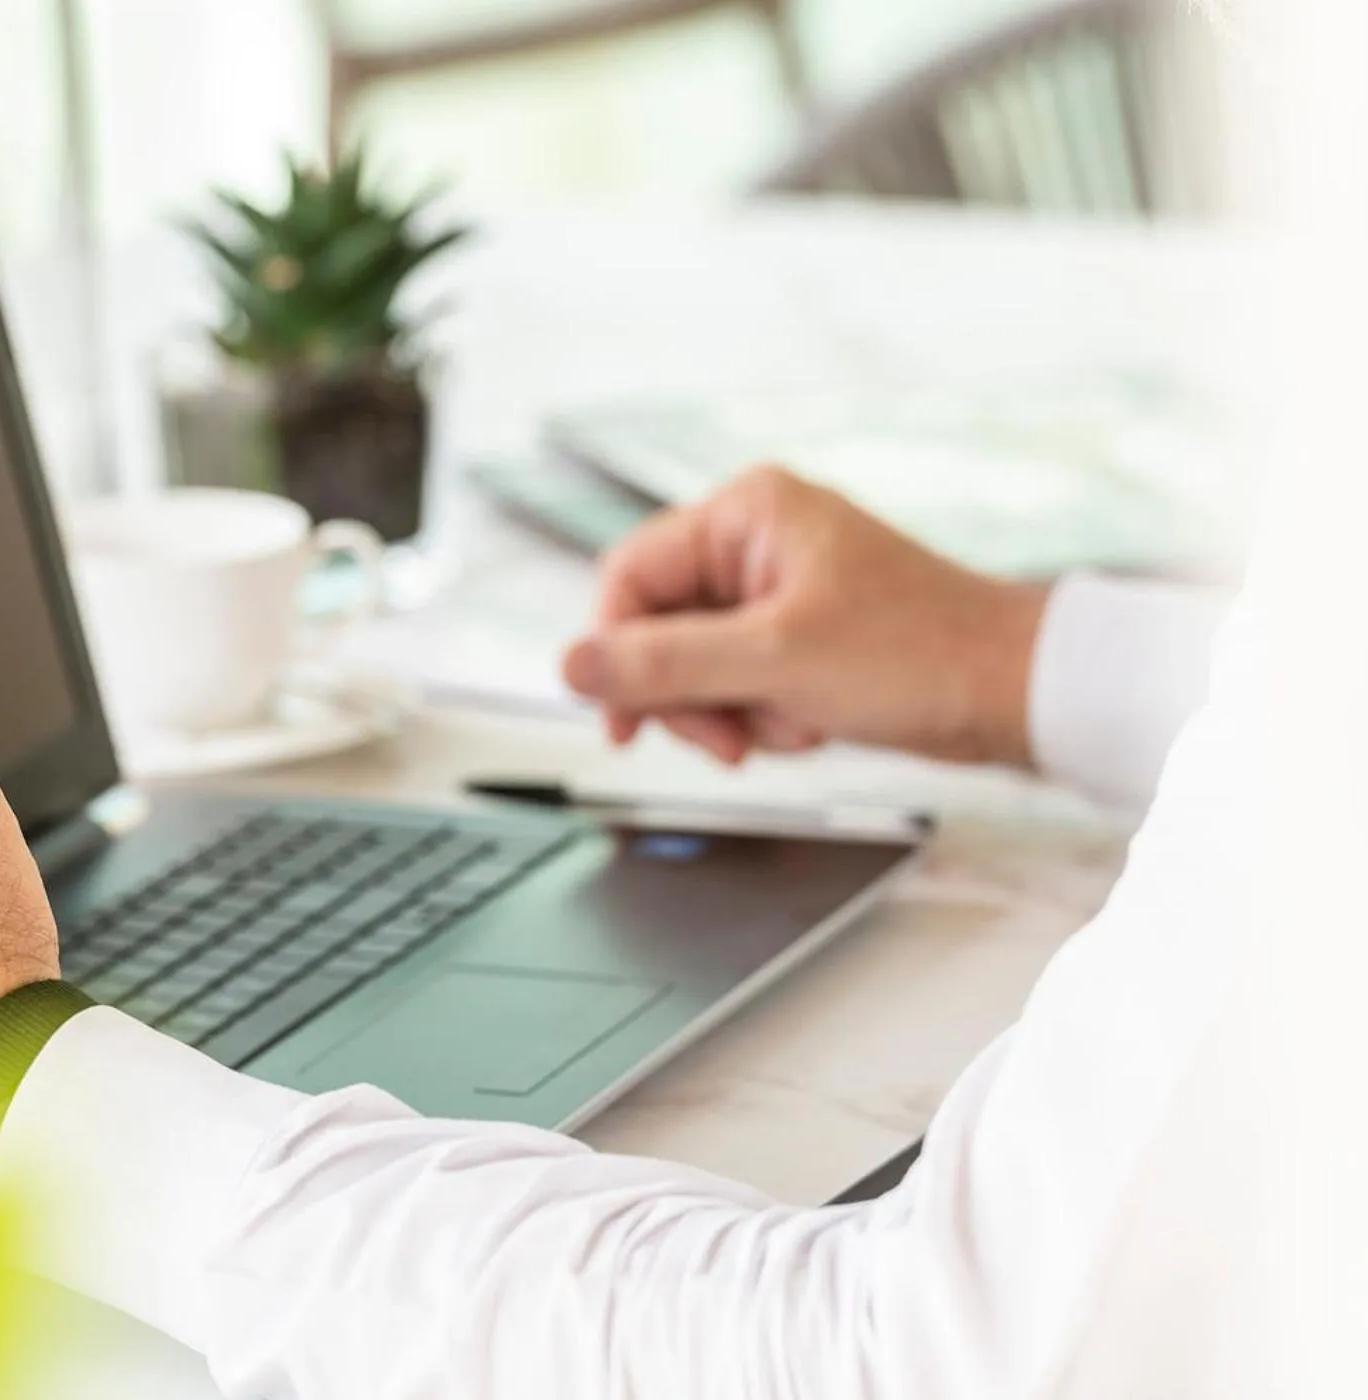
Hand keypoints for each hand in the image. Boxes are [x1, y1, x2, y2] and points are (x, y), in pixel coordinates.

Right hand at [561, 465, 1048, 766]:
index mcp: (745, 513)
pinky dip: (763, 716)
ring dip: (731, 713)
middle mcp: (754, 539)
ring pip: (695, 664)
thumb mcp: (773, 661)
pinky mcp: (796, 634)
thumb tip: (568, 666)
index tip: (623, 723)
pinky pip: (737, 681)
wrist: (1015, 692)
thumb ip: (661, 663)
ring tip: (792, 726)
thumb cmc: (919, 655)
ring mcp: (776, 588)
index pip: (628, 577)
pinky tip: (811, 724)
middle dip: (690, 695)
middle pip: (657, 627)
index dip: (614, 652)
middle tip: (727, 741)